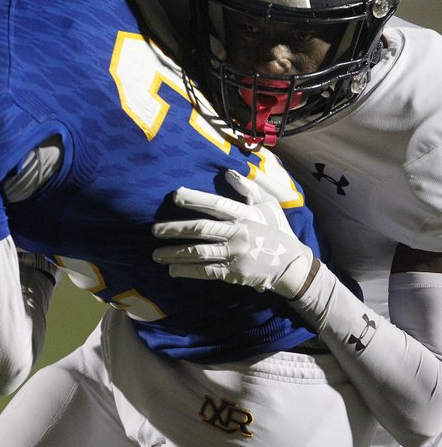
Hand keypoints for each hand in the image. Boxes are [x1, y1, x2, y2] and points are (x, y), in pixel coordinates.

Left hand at [152, 169, 314, 297]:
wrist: (292, 265)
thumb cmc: (277, 230)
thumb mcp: (268, 205)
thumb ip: (248, 189)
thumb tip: (227, 172)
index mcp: (245, 215)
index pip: (216, 204)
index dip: (195, 199)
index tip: (175, 195)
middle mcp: (238, 234)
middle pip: (202, 229)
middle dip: (175, 229)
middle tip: (154, 230)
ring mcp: (235, 255)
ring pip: (200, 253)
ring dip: (175, 253)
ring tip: (156, 254)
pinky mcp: (234, 273)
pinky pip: (206, 272)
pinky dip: (188, 271)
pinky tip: (173, 270)